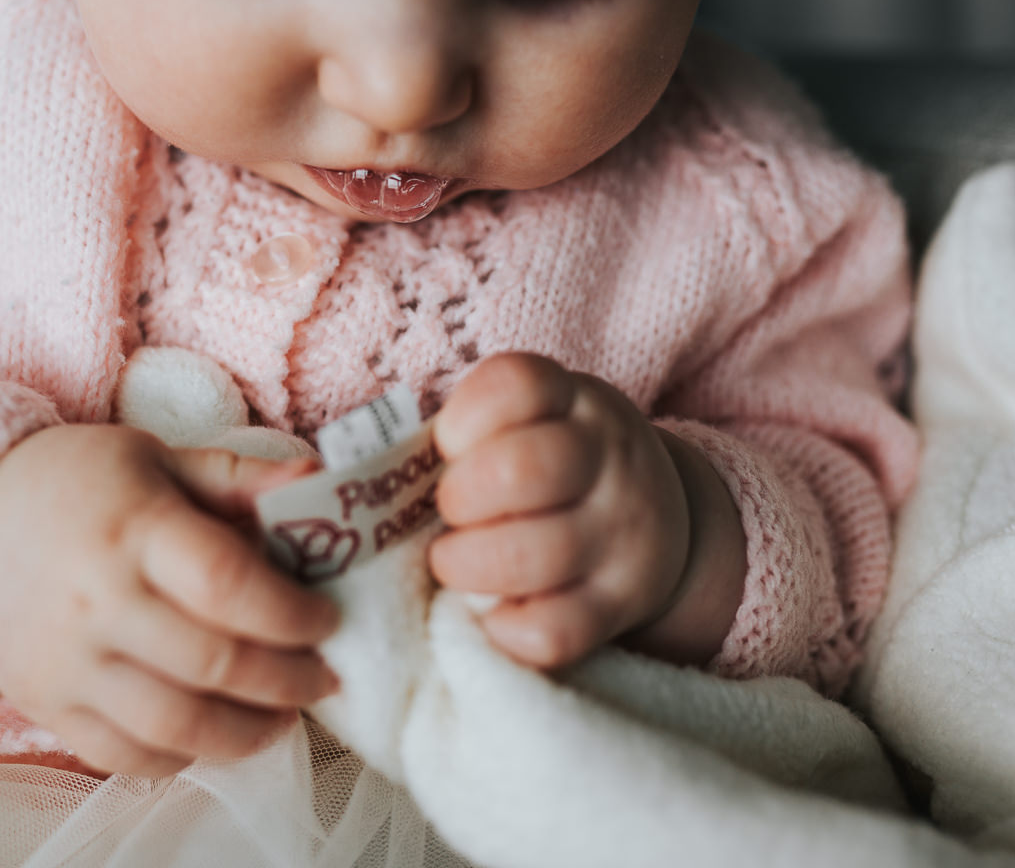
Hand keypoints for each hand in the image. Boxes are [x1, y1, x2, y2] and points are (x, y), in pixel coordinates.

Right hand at [0, 424, 340, 777]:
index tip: (327, 621)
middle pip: (213, 664)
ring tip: (283, 718)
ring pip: (175, 727)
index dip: (292, 614)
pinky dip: (182, 758)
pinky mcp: (45, 705)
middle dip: (288, 681)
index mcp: (133, 529)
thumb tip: (317, 477)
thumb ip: (237, 476)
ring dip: (247, 733)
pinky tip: (215, 734)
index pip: (227, 585)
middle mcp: (99, 601)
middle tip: (323, 678)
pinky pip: (124, 755)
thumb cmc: (73, 481)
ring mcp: (68, 663)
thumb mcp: (154, 456)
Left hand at [429, 353, 742, 670]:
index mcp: (573, 401)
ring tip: (451, 562)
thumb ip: (465, 435)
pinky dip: (505, 629)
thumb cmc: (555, 468)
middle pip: (522, 469)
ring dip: (468, 565)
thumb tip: (354, 479)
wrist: (661, 519)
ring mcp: (621, 533)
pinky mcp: (620, 603)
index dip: (462, 419)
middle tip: (447, 513)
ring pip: (536, 553)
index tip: (447, 446)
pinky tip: (491, 613)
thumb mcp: (531, 422)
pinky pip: (555, 630)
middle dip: (460, 497)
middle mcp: (608, 459)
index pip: (517, 384)